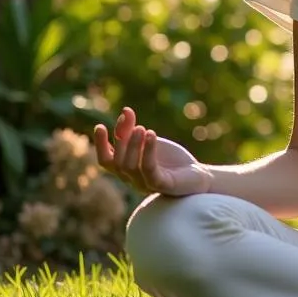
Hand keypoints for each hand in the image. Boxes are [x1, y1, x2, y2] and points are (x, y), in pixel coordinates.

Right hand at [93, 106, 212, 196]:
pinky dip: (148, 151)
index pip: (106, 161)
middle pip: (117, 162)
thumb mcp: (150, 141)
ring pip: (130, 167)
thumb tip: (125, 110)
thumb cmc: (171, 159)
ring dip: (133, 144)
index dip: (100, 145)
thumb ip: (135, 130)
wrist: (198, 174)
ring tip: (142, 128)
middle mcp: (132, 180)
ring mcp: (146, 184)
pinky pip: (150, 170)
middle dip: (121, 140)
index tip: (100, 126)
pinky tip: (151, 135)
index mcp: (126, 170)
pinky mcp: (162, 185)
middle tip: (131, 121)